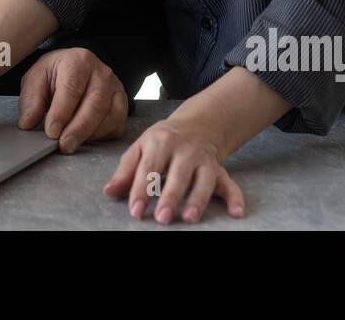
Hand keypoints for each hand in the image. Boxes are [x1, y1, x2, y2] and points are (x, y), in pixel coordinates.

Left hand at [18, 48, 127, 152]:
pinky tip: (86, 138)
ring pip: (110, 116)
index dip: (62, 112)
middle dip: (78, 129)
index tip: (52, 131)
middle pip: (95, 104)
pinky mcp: (122, 104)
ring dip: (90, 134)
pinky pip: (117, 124)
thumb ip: (31, 100)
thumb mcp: (36, 78)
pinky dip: (102, 136)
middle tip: (64, 145)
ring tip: (72, 144)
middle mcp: (102, 73)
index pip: (72, 88)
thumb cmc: (56, 74)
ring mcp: (115, 88)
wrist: (75, 68)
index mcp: (78, 61)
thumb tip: (28, 123)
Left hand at [104, 118, 244, 223]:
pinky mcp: (219, 170)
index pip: (149, 168)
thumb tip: (108, 192)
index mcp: (160, 143)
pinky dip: (235, 198)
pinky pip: (230, 184)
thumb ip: (125, 170)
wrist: (195, 124)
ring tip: (190, 218)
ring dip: (198, 199)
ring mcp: (204, 160)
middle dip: (170, 197)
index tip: (135, 211)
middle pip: (178, 176)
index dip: (141, 190)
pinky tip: (236, 213)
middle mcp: (184, 151)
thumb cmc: (161, 141)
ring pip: (204, 181)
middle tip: (163, 218)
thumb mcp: (140, 147)